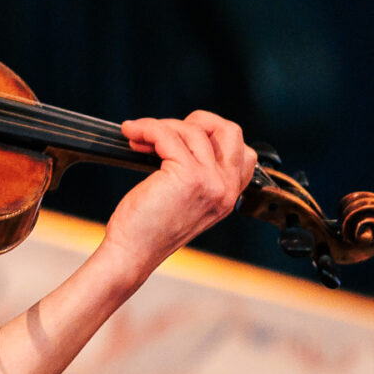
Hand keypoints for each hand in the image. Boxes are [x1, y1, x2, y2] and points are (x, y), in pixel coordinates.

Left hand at [107, 110, 255, 268]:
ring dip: (158, 126)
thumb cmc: (147, 228)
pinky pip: (167, 135)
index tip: (180, 138)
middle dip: (196, 121)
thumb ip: (197, 175)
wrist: (132, 253)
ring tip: (136, 136)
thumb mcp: (183, 201)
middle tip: (165, 130)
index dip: (212, 135)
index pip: (243, 151)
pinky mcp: (188, 176)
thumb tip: (181, 137)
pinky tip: (131, 133)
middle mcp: (226, 188)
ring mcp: (211, 181)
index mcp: (227, 195)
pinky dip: (146, 128)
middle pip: (230, 131)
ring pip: (191, 130)